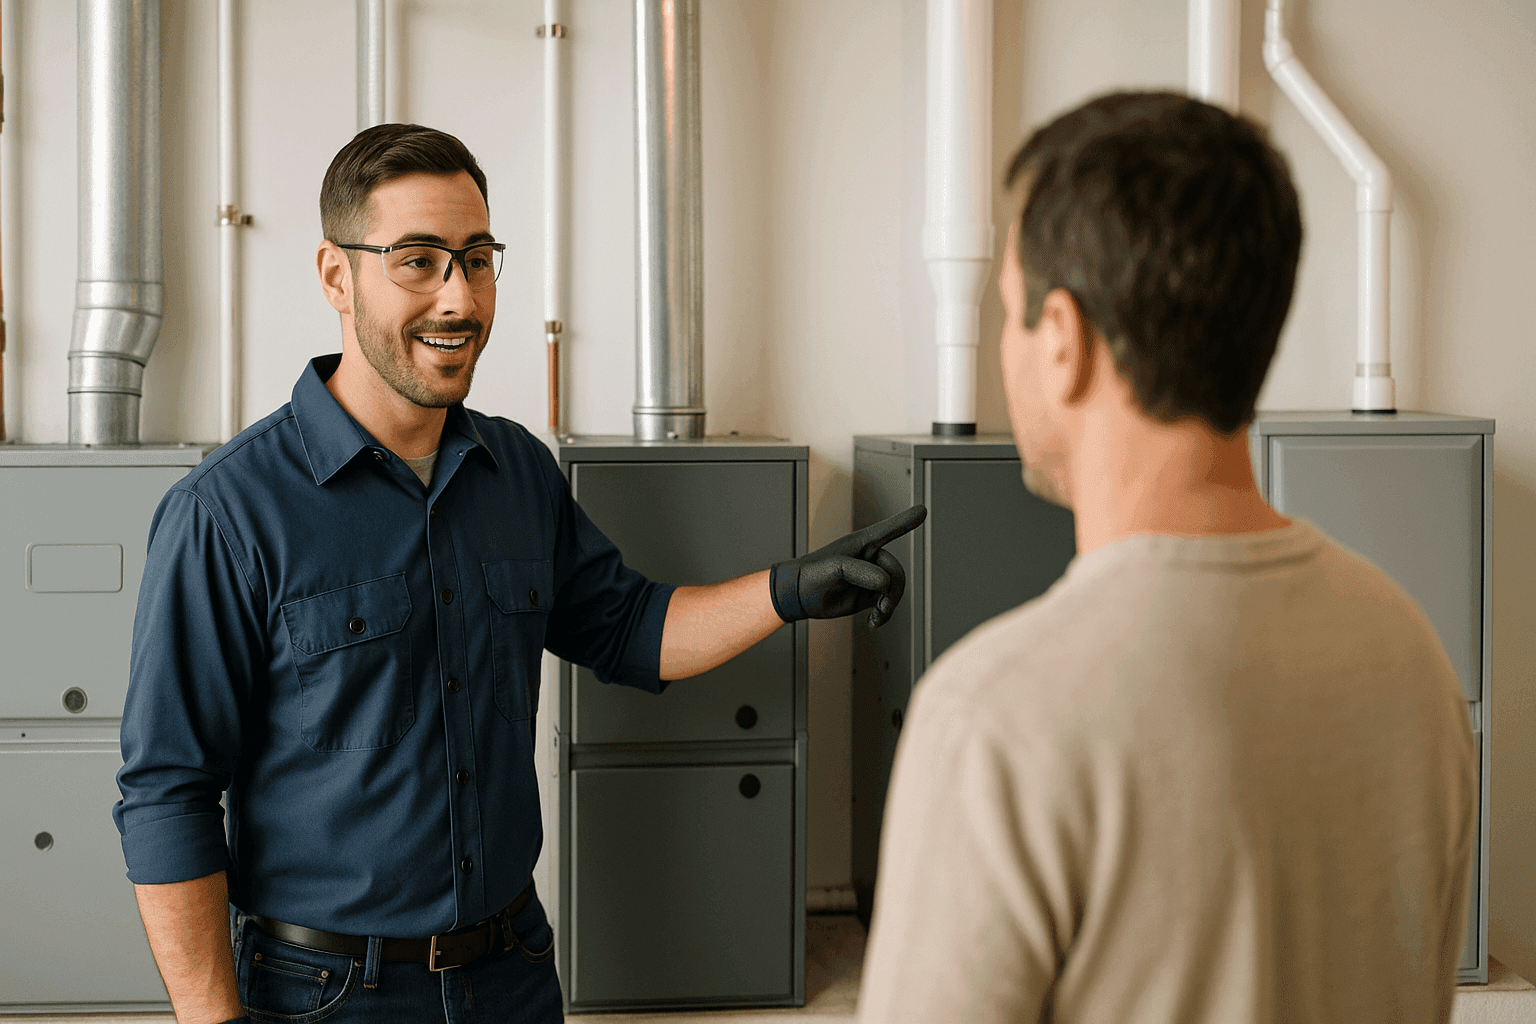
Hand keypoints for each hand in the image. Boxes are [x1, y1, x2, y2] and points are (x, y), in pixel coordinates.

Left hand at [769, 505, 927, 628]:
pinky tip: (874, 622)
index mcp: (862, 543)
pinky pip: (886, 604)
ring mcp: (870, 578)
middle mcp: (869, 559)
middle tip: (882, 605)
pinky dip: (885, 615)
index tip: (923, 509)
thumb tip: (884, 583)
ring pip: (895, 590)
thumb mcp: (834, 568)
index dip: (906, 521)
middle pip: (896, 572)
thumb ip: (860, 572)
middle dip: (892, 591)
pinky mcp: (867, 596)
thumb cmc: (811, 574)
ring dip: (889, 605)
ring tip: (877, 616)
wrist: (798, 596)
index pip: (888, 530)